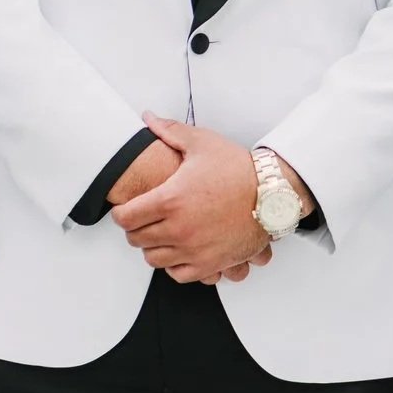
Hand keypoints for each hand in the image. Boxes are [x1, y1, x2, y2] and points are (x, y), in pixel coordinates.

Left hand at [111, 114, 266, 281]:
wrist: (272, 193)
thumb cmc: (239, 169)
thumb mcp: (201, 143)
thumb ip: (170, 131)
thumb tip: (148, 118)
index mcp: (170, 199)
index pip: (125, 217)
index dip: (121, 212)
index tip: (126, 208)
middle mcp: (179, 228)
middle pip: (136, 239)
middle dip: (135, 228)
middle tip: (142, 219)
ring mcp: (194, 249)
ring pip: (154, 259)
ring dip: (152, 247)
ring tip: (159, 234)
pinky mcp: (211, 264)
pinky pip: (178, 274)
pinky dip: (173, 265)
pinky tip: (178, 250)